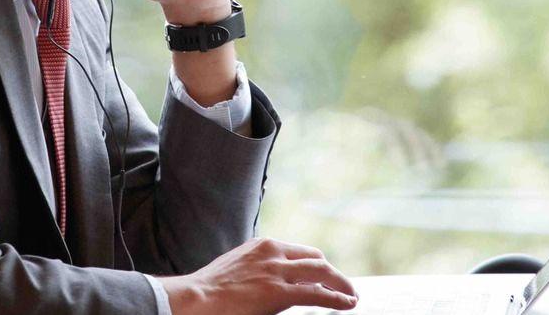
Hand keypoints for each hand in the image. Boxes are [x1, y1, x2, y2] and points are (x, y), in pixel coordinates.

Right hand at [159, 237, 358, 314]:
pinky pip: (317, 294)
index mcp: (263, 245)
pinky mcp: (279, 293)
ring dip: (341, 284)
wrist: (196, 298)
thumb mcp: (238, 267)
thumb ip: (259, 268)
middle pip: (316, 259)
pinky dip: (336, 298)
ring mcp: (277, 272)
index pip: (301, 252)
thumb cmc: (211, 289)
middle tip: (344, 286)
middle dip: (333, 273)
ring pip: (322, 273)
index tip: (325, 276)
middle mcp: (274, 253)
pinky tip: (347, 303)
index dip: (318, 265)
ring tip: (352, 296)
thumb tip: (273, 280)